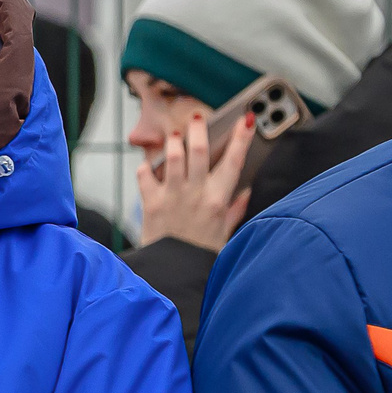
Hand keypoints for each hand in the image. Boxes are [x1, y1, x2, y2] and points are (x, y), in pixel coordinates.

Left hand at [135, 110, 252, 251]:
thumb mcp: (225, 235)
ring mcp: (172, 196)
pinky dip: (145, 167)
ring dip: (173, 142)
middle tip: (197, 118)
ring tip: (174, 136)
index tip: (246, 118)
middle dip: (199, 128)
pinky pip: (145, 175)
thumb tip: (246, 193)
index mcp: (219, 199)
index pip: (235, 160)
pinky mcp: (151, 203)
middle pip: (199, 149)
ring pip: (173, 156)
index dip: (242, 137)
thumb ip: (234, 211)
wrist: (173, 274)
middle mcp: (196, 193)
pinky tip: (149, 166)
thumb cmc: (199, 256)